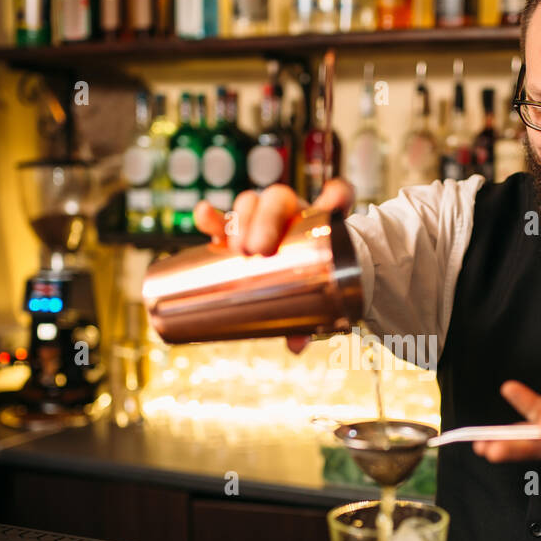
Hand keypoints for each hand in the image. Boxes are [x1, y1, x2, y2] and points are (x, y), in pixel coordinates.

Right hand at [193, 179, 355, 354]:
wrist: (296, 278)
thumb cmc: (310, 287)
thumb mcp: (312, 304)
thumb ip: (309, 323)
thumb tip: (294, 346)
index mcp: (321, 221)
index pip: (337, 194)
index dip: (337, 194)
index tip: (333, 205)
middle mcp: (292, 212)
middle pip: (279, 199)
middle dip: (267, 220)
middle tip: (260, 249)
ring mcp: (263, 218)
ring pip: (252, 204)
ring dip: (243, 221)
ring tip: (236, 247)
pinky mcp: (237, 230)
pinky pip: (222, 220)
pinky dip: (211, 217)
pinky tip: (203, 214)